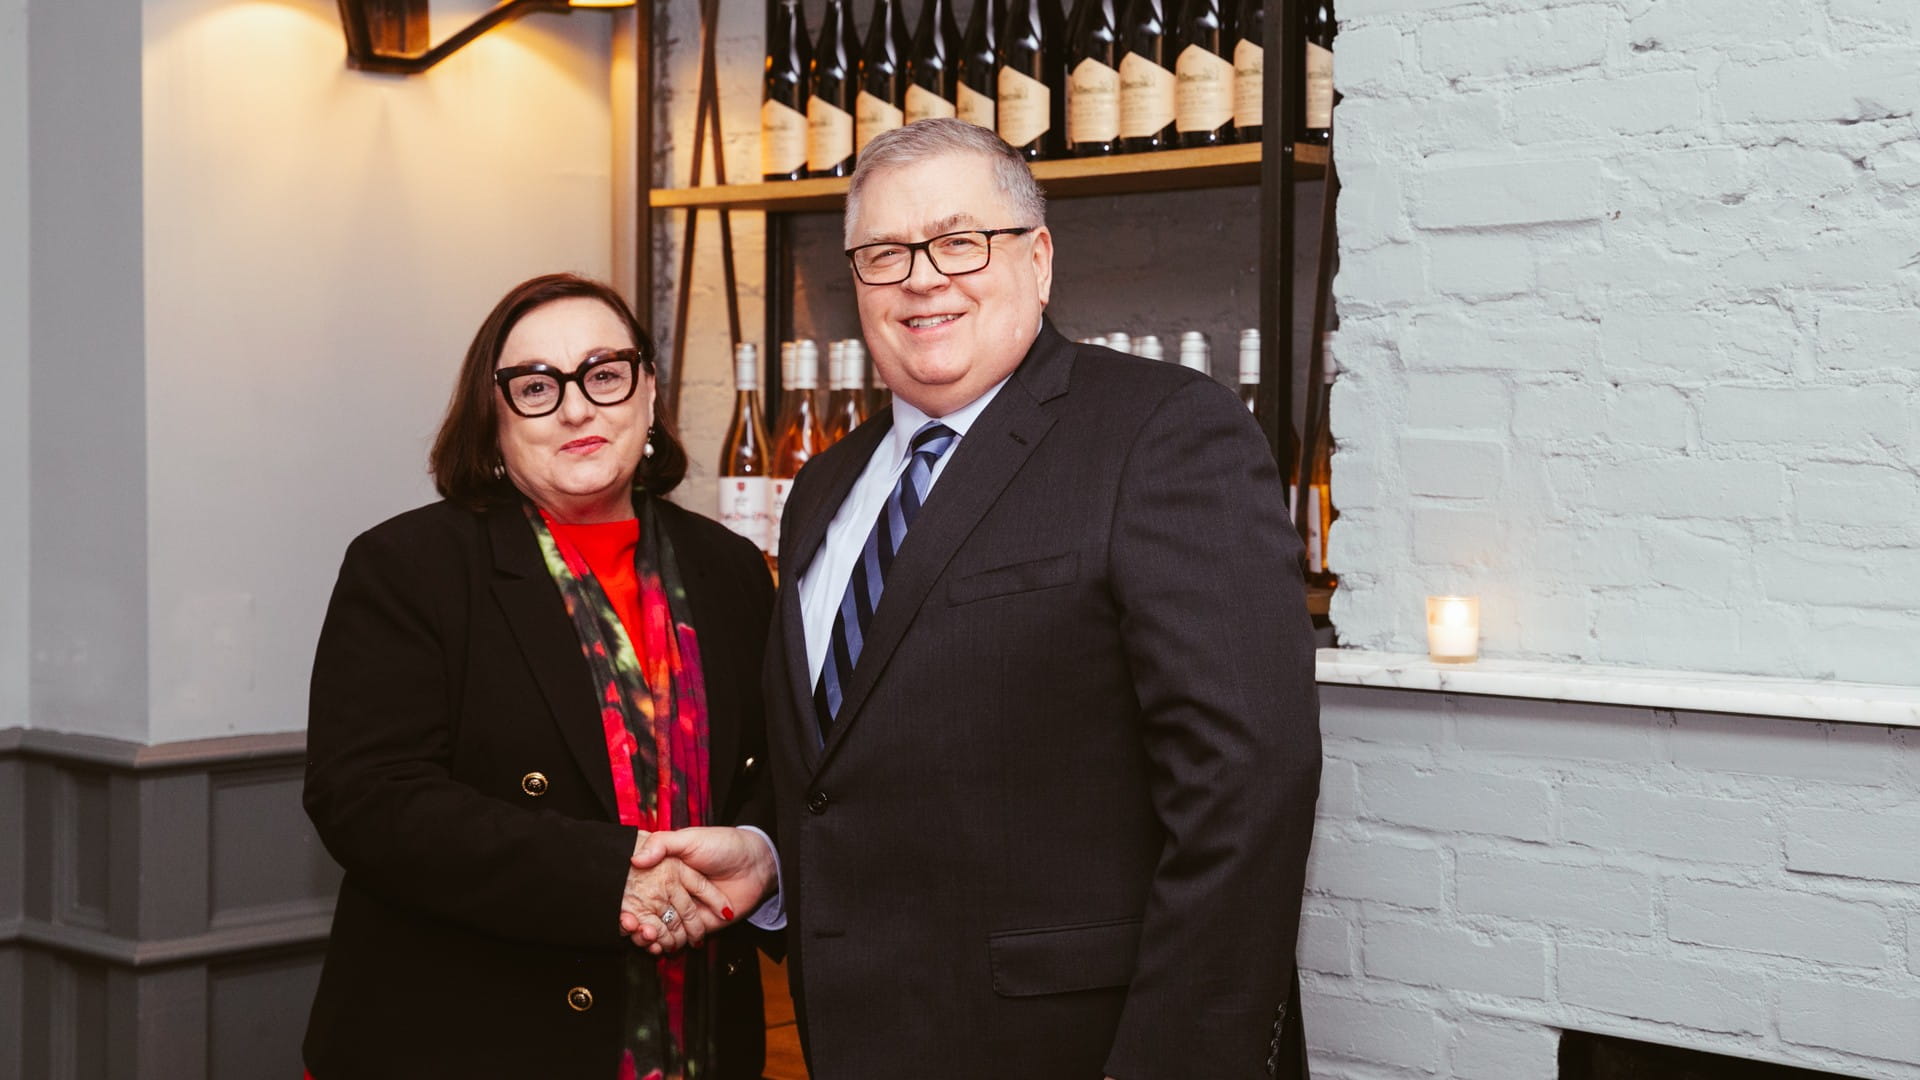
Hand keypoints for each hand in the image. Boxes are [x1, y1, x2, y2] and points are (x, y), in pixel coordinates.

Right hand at [631, 826, 776, 931]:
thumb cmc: (721, 844)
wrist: (754, 861)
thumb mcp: (688, 839)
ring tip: (646, 937)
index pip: (640, 892)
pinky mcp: (701, 925)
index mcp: (665, 872)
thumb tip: (635, 859)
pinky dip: (670, 944)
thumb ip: (662, 845)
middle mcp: (672, 893)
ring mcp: (686, 910)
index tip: (622, 912)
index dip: (628, 903)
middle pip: (647, 914)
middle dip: (638, 925)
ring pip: (662, 930)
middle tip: (631, 928)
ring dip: (652, 937)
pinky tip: (661, 944)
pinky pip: (681, 939)